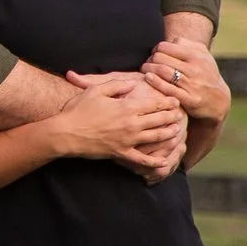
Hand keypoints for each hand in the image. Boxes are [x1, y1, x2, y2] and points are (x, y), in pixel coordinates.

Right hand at [44, 72, 184, 180]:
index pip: (154, 104)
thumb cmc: (79, 109)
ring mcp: (128, 140)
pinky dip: (154, 161)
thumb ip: (118, 85)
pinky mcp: (121, 153)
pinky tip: (164, 161)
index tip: (175, 100)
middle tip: (180, 115)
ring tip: (176, 132)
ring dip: (168, 134)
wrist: (66, 133)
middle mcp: (131, 124)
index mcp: (127, 107)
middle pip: (158, 120)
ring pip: (155, 138)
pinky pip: (142, 160)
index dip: (166, 102)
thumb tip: (133, 84)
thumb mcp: (97, 90)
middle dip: (171, 116)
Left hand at [143, 39, 229, 123]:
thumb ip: (188, 44)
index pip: (166, 46)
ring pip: (162, 72)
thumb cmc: (206, 73)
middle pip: (161, 58)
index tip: (154, 53)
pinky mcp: (189, 99)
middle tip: (147, 62)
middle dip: (150, 59)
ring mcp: (192, 84)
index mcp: (196, 56)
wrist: (218, 100)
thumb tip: (171, 40)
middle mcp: (194, 69)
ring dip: (148, 69)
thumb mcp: (203, 55)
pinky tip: (147, 77)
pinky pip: (168, 88)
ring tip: (144, 70)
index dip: (156, 49)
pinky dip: (155, 81)